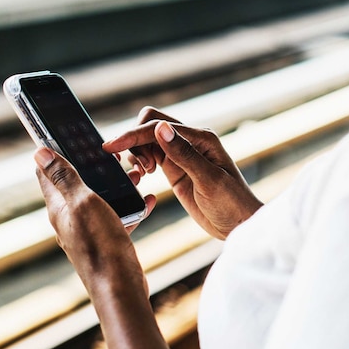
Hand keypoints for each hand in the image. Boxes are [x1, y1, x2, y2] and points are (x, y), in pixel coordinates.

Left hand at [34, 147, 156, 295]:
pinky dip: (131, 205)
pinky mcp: (107, 240)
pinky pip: (119, 215)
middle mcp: (70, 218)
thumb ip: (63, 177)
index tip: (70, 134)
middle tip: (115, 155)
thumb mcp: (82, 202)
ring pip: (101, 197)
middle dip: (95, 166)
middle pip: (78, 182)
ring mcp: (89, 230)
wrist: (120, 288)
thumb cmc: (100, 245)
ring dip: (117, 184)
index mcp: (58, 207)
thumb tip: (38, 151)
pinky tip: (146, 199)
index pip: (48, 172)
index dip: (56, 151)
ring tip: (137, 174)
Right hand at [103, 107, 262, 239]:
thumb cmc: (231, 203)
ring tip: (144, 174)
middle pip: (150, 123)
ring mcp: (181, 154)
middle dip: (135, 139)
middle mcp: (190, 140)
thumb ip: (184, 154)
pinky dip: (140, 161)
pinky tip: (143, 175)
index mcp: (201, 137)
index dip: (133, 134)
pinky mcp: (175, 168)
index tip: (111, 147)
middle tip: (141, 169)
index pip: (159, 126)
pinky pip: (151, 154)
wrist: (238, 224)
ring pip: (148, 138)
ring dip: (137, 151)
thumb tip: (160, 129)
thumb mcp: (209, 180)